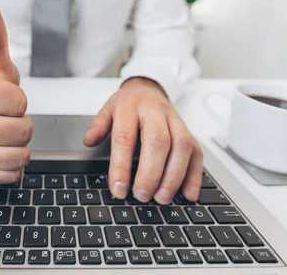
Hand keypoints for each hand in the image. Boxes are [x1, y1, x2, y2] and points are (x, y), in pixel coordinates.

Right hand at [0, 4, 32, 183]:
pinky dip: (12, 165)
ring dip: (20, 146)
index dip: (20, 100)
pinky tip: (0, 151)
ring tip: (4, 134)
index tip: (5, 99)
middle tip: (7, 118)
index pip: (20, 102)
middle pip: (22, 132)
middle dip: (23, 124)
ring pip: (19, 156)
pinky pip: (11, 175)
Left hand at [84, 77, 202, 203]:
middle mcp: (155, 111)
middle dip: (151, 172)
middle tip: (142, 195)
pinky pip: (197, 152)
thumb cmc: (128, 104)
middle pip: (157, 141)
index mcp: (130, 106)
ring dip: (174, 176)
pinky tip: (188, 194)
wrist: (149, 88)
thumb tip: (89, 141)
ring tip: (162, 198)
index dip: (121, 165)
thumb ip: (98, 126)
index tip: (119, 189)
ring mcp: (176, 120)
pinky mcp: (190, 132)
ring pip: (181, 146)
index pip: (125, 137)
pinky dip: (194, 175)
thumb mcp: (107, 109)